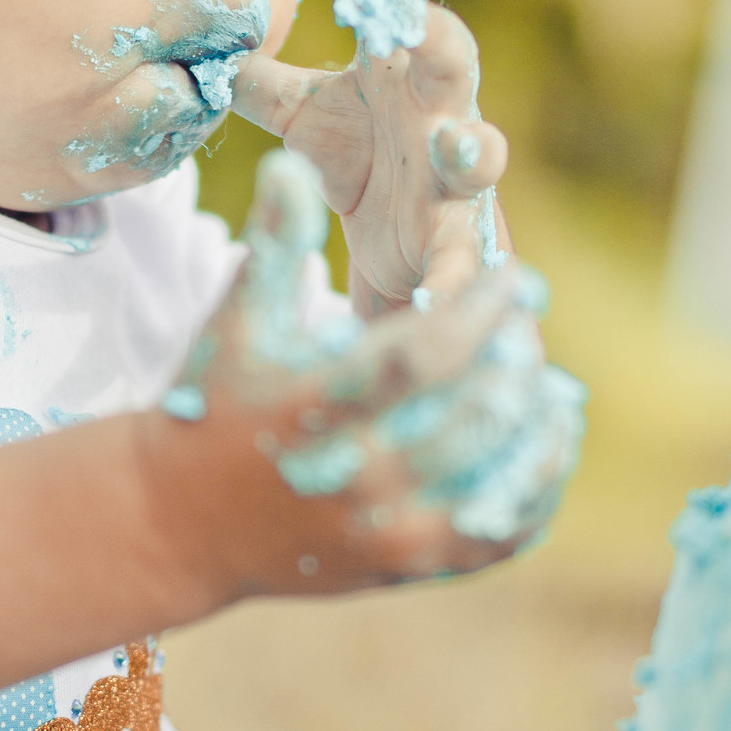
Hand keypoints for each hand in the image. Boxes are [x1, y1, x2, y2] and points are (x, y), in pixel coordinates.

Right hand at [159, 152, 583, 594]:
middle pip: (472, 420)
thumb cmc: (209, 410)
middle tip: (528, 322)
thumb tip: (291, 164)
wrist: (178, 526)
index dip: (480, 312)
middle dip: (515, 364)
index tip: (514, 278)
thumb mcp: (233, 327)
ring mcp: (384, 532)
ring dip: (535, 429)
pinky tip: (544, 447)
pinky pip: (496, 538)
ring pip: (495, 483)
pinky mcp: (403, 566)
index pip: (422, 357)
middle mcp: (355, 478)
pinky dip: (534, 493)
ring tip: (552, 385)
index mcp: (313, 412)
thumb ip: (272, 248)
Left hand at [231, 0, 508, 315]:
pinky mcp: (462, 245)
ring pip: (482, 154)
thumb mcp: (306, 123)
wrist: (403, 263)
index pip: (392, 7)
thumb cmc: (364, 168)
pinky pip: (464, 263)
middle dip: (437, 36)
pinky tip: (434, 303)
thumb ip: (262, 83)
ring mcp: (457, 181)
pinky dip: (454, 284)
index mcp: (399, 76)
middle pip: (452, 59)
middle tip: (411, 17)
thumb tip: (207, 43)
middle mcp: (438, 116)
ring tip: (464, 149)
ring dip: (476, 148)